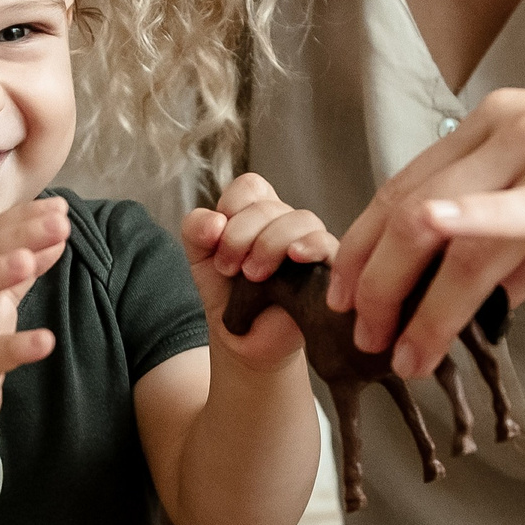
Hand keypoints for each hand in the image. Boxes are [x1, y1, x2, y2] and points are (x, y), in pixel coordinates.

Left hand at [180, 172, 337, 371]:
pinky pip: (329, 245)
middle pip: (271, 206)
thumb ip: (196, 228)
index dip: (229, 207)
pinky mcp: (328, 270)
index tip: (216, 240)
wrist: (244, 338)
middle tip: (228, 269)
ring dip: (270, 244)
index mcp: (259, 212)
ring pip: (302, 220)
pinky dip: (311, 246)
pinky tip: (294, 257)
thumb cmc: (228, 294)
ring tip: (253, 276)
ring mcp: (311, 244)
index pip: (251, 187)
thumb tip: (214, 222)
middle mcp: (288, 223)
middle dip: (239, 236)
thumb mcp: (200, 255)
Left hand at [326, 64, 524, 376]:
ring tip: (402, 355)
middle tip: (357, 341)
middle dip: (373, 283)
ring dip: (417, 300)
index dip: (364, 249)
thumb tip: (491, 296)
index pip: (404, 187)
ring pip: (456, 226)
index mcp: (502, 122)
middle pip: (410, 208)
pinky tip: (437, 240)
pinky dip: (472, 226)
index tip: (346, 301)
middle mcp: (516, 128)